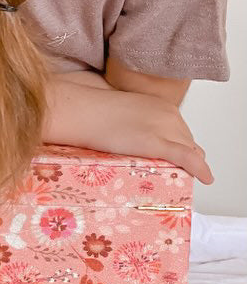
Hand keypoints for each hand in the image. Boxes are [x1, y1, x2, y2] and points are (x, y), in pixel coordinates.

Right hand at [47, 79, 212, 183]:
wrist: (77, 110)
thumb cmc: (89, 108)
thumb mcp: (120, 110)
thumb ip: (136, 121)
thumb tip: (135, 134)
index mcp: (159, 104)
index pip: (181, 130)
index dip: (177, 145)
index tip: (170, 155)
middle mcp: (167, 114)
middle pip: (187, 142)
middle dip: (183, 156)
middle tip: (170, 169)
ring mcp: (164, 128)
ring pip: (188, 151)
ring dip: (185, 164)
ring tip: (174, 177)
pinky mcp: (157, 143)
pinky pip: (187, 158)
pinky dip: (199, 169)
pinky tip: (205, 178)